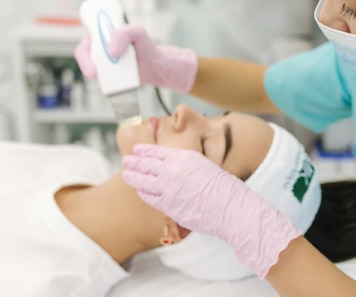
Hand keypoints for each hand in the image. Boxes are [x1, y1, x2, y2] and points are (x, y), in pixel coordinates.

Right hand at [74, 23, 197, 92]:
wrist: (155, 65)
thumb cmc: (145, 46)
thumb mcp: (137, 32)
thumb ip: (123, 34)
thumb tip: (111, 51)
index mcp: (101, 34)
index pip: (84, 44)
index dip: (84, 55)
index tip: (93, 65)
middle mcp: (99, 49)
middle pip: (86, 60)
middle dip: (91, 67)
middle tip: (99, 74)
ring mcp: (103, 63)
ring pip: (93, 73)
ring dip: (101, 77)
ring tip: (117, 76)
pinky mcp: (108, 75)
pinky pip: (102, 82)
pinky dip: (107, 85)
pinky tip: (117, 84)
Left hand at [122, 144, 300, 278]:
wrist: (229, 207)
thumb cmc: (223, 188)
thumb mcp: (205, 166)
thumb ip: (188, 165)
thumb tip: (177, 167)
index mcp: (183, 157)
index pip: (158, 151)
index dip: (145, 150)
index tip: (137, 149)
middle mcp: (173, 170)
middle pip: (146, 164)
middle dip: (134, 161)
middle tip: (126, 160)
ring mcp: (168, 187)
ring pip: (143, 180)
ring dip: (134, 176)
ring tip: (127, 173)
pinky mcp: (167, 204)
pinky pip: (149, 197)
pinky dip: (143, 192)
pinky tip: (140, 190)